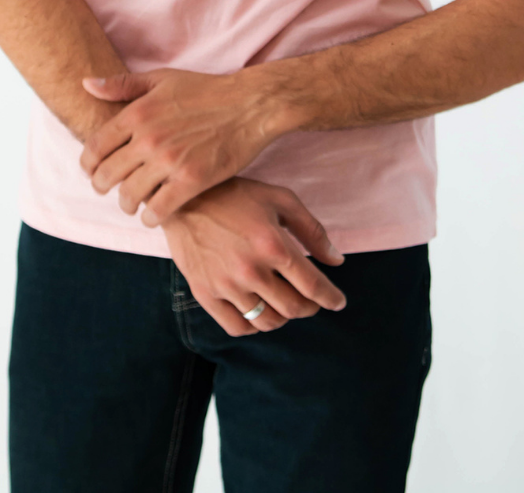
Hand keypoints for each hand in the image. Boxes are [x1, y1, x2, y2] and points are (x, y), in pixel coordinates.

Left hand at [80, 67, 289, 225]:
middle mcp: (148, 138)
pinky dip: (151, 217)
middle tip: (111, 191)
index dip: (88, 165)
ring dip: (127, 205)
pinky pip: (157, 210)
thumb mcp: (162, 79)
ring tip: (134, 204)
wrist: (250, 105)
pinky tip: (155, 214)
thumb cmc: (207, 90)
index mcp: (138, 113)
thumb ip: (122, 85)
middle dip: (103, 188)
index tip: (93, 172)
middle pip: (106, 176)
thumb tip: (86, 84)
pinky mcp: (191, 180)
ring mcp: (170, 161)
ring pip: (129, 196)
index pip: (95, 147)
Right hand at [162, 176, 346, 336]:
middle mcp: (251, 271)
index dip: (331, 298)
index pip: (312, 285)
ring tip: (284, 304)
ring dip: (283, 317)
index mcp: (273, 246)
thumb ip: (311, 230)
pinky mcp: (205, 294)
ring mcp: (226, 286)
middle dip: (309, 308)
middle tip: (311, 301)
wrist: (184, 198)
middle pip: (292, 308)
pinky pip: (237, 327)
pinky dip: (253, 326)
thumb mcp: (279, 199)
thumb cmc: (236, 195)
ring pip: (267, 321)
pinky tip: (258, 312)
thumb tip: (337, 260)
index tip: (339, 302)